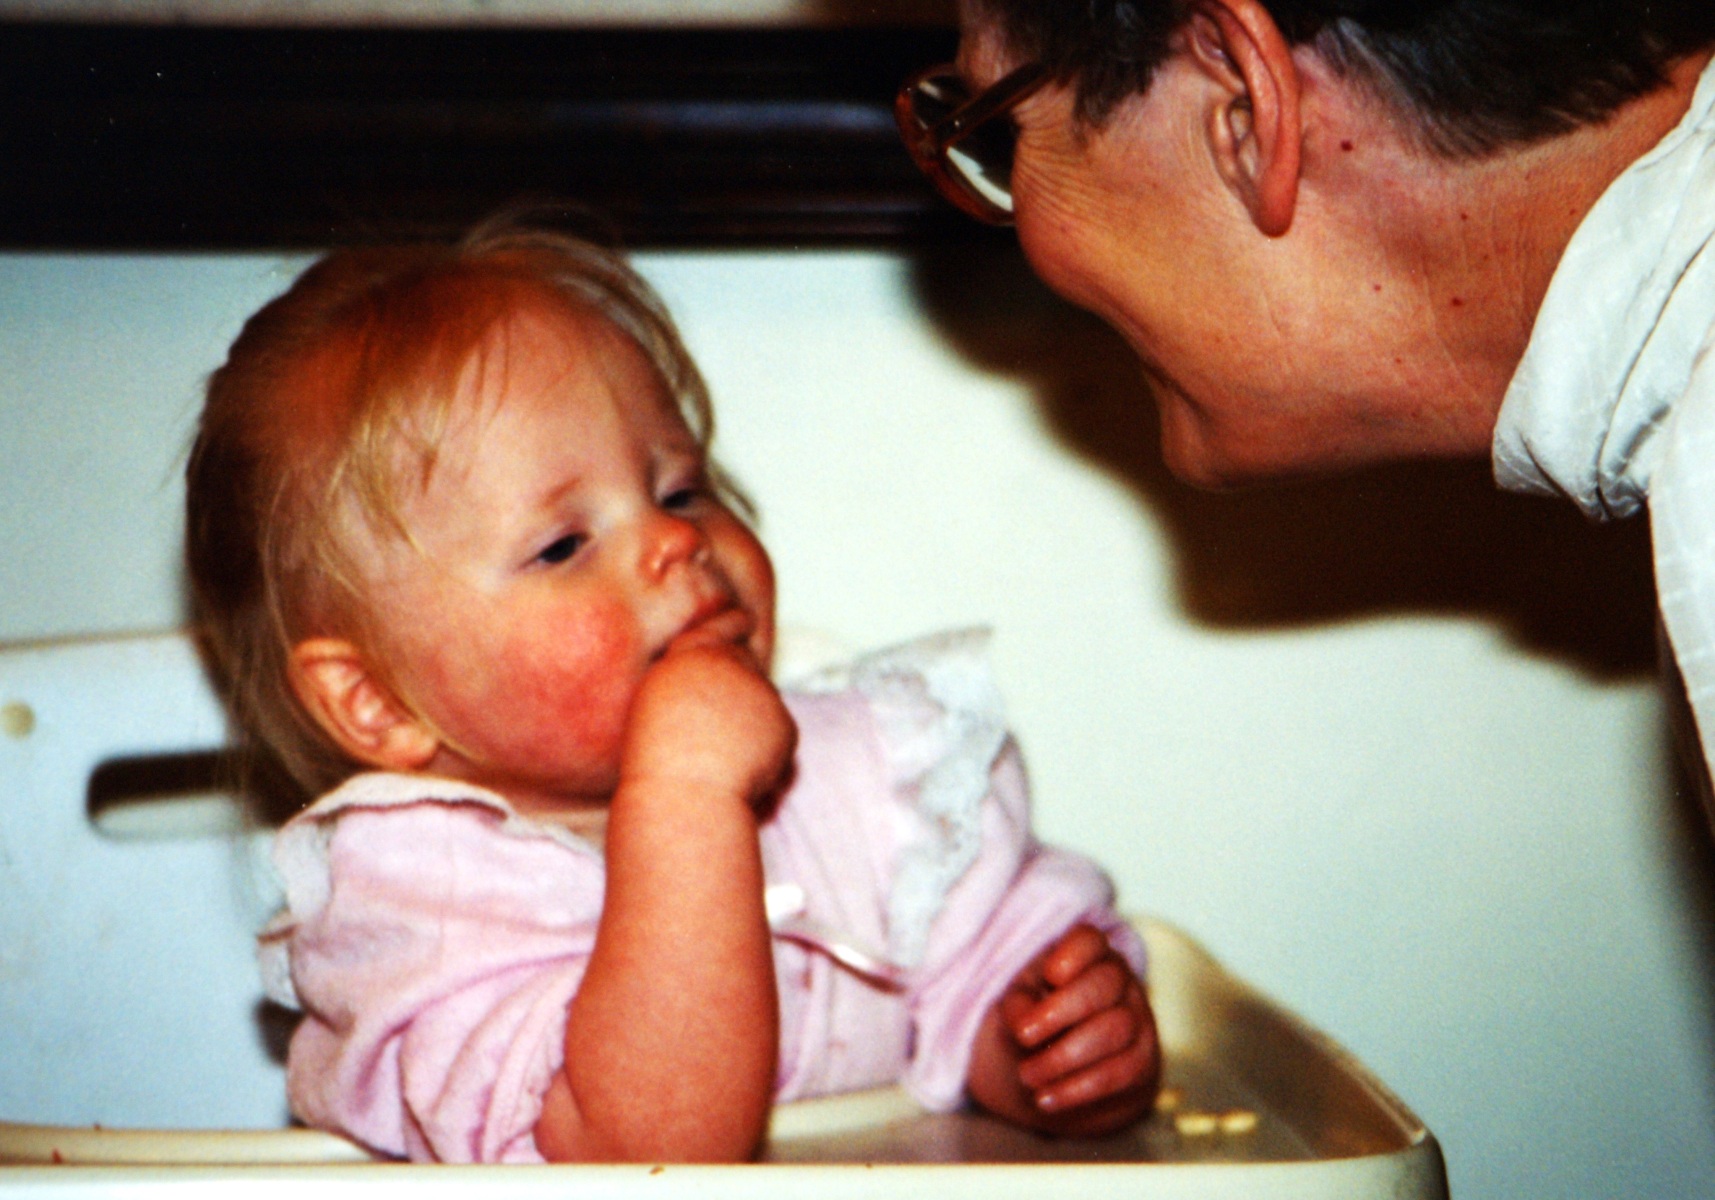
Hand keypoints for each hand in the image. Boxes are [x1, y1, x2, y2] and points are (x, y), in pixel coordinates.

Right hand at [620, 638, 795, 813]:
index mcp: (688, 657)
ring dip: (750, 720)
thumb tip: (737, 677)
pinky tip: (743, 768)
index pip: (719, 626)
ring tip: (720, 758)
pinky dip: (767, 749)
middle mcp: (727, 664)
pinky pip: (777, 731)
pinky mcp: (783, 719)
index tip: (745, 619)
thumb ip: (694, 683)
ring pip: (761, 700)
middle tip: (725, 720)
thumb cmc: (659, 764)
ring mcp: (759, 689)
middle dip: (742, 682)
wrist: (687, 796)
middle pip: (746, 664)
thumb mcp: (659, 706)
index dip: (734, 622)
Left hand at [988, 924, 1159, 1135]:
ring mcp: (1138, 1021)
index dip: (1075, 952)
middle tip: (1023, 1036)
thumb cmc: (1038, 1023)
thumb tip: (1023, 1022)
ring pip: (1117, 1029)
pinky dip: (1079, 1088)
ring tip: (1028, 1075)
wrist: (1063, 1073)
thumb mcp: (1019, 1006)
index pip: (1090, 940)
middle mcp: (1120, 982)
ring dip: (1065, 1056)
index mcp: (1087, 956)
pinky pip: (1121, 1073)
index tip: (1051, 974)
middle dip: (1061, 1010)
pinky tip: (1047, 1097)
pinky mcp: (1143, 1063)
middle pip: (1106, 983)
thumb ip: (1017, 1006)